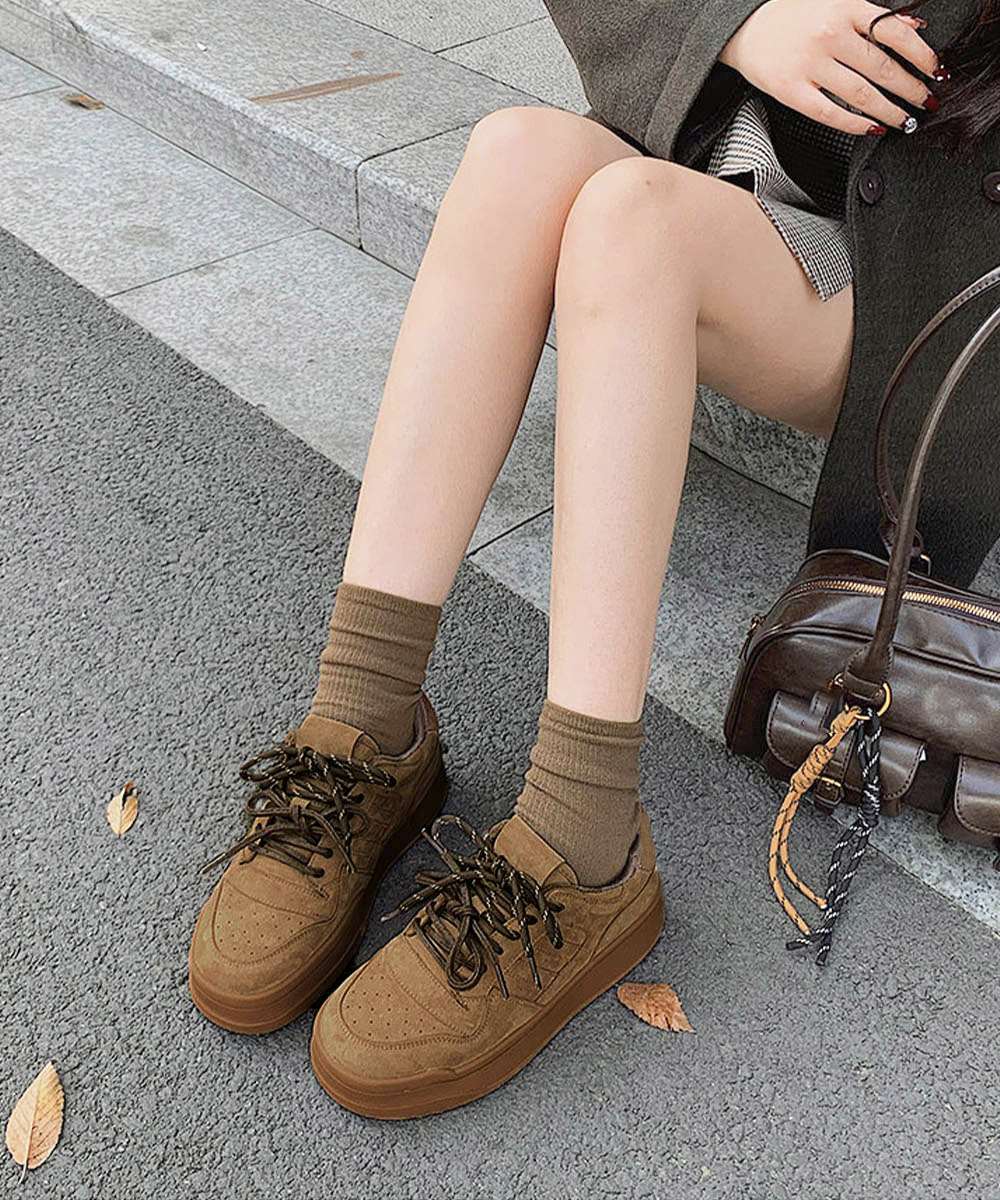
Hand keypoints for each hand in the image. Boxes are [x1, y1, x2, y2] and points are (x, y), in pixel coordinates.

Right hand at [719, 0, 940, 133]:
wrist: (744, 26)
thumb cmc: (792, 17)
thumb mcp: (835, 3)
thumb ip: (873, 16)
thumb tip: (914, 25)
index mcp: (845, 9)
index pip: (895, 33)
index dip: (920, 54)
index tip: (934, 70)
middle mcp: (830, 35)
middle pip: (882, 68)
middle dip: (910, 89)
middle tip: (925, 102)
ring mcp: (810, 65)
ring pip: (861, 94)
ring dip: (889, 111)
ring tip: (904, 120)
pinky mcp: (791, 90)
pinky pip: (830, 113)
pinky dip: (855, 124)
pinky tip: (870, 128)